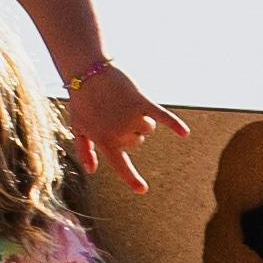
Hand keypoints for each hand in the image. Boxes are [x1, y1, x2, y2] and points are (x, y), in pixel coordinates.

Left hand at [60, 51, 171, 182]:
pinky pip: (163, 116)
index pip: (120, 165)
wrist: (87, 72)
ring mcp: (132, 118)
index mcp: (104, 141)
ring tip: (121, 104)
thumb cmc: (82, 101)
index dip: (132, 179)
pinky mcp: (143, 102)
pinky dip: (174, 124)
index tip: (142, 190)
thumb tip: (92, 170)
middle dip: (128, 131)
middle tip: (112, 113)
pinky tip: (184, 133)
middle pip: (136, 141)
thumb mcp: (78, 127)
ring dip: (139, 119)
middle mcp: (120, 133)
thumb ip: (85, 150)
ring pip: (147, 128)